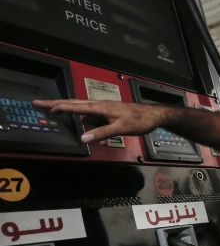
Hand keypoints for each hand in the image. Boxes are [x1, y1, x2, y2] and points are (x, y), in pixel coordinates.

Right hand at [32, 99, 165, 142]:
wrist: (154, 116)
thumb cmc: (139, 119)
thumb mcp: (120, 128)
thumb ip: (102, 133)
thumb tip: (84, 138)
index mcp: (100, 107)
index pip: (74, 105)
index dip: (58, 106)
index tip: (43, 105)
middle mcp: (100, 106)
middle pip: (74, 106)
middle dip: (58, 106)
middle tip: (40, 105)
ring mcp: (104, 110)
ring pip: (89, 121)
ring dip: (92, 132)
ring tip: (106, 140)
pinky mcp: (109, 115)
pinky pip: (98, 125)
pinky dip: (100, 133)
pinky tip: (108, 140)